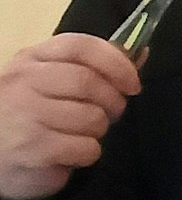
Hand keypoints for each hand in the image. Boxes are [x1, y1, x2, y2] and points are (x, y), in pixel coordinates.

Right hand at [0, 34, 140, 199]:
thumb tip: (140, 52)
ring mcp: (24, 114)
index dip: (116, 62)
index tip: (132, 83)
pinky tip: (66, 154)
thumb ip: (92, 67)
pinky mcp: (31, 148)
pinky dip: (87, 154)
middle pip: (89, 83)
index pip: (80, 46)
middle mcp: (23, 81)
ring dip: (97, 131)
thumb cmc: (23, 116)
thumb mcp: (49, 82)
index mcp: (30, 59)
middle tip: (108, 115)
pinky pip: (86, 148)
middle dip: (112, 102)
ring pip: (93, 118)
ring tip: (78, 135)